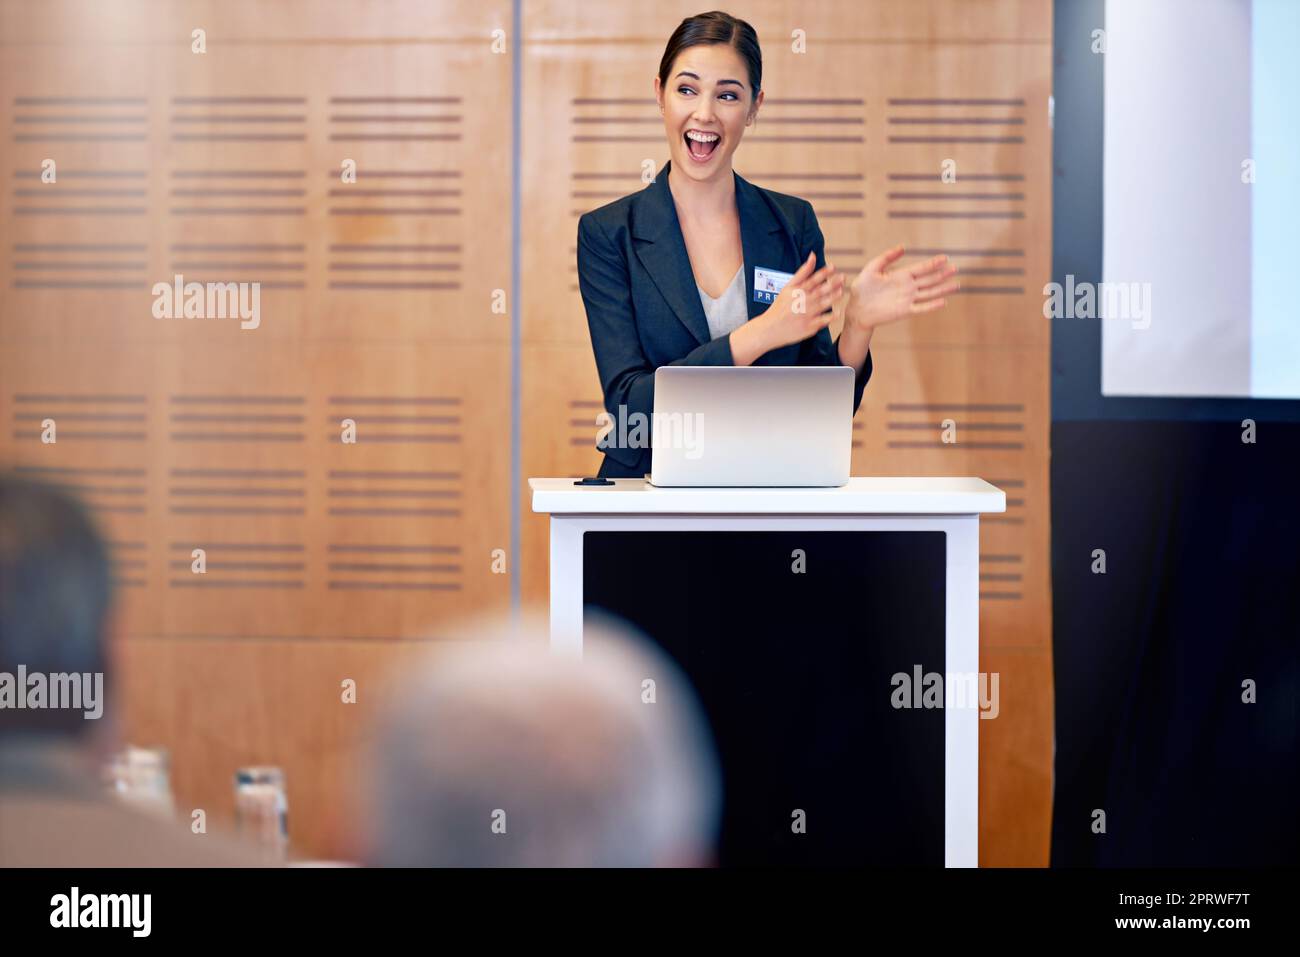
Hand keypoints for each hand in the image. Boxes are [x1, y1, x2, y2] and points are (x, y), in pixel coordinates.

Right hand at [748, 252, 844, 351]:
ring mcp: (806, 315)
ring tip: (841, 292)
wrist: (770, 328)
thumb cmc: (780, 306)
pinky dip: (830, 317)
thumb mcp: (788, 287)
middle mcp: (802, 302)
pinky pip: (822, 321)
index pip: (812, 280)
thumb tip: (813, 255)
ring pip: (822, 305)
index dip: (823, 273)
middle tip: (842, 277)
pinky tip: (837, 313)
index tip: (833, 267)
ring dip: (832, 298)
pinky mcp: (809, 327)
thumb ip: (803, 272)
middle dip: (832, 283)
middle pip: (820, 291)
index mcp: (798, 291)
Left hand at [844, 246, 958, 331]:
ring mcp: (907, 299)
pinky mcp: (905, 311)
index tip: (945, 258)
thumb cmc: (861, 289)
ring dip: (942, 289)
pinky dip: (932, 305)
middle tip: (956, 268)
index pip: (920, 268)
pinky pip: (921, 308)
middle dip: (942, 274)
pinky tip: (943, 302)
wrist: (856, 310)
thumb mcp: (872, 269)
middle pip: (929, 280)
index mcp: (900, 276)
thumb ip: (886, 258)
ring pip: (929, 293)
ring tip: (956, 284)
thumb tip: (903, 247)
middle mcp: (907, 287)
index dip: (932, 263)